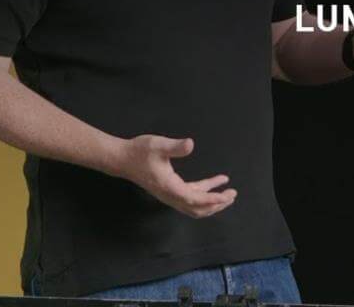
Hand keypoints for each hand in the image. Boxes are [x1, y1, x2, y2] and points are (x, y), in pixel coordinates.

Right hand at [114, 135, 236, 217]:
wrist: (121, 159)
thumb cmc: (139, 152)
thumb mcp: (158, 145)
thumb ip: (175, 147)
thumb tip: (190, 144)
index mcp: (170, 187)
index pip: (195, 199)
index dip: (212, 199)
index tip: (227, 196)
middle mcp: (170, 195)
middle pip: (197, 208)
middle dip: (216, 204)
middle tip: (232, 195)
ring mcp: (169, 194)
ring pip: (194, 205)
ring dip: (211, 201)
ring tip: (228, 192)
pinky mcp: (169, 189)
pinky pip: (190, 195)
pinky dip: (204, 192)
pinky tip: (215, 182)